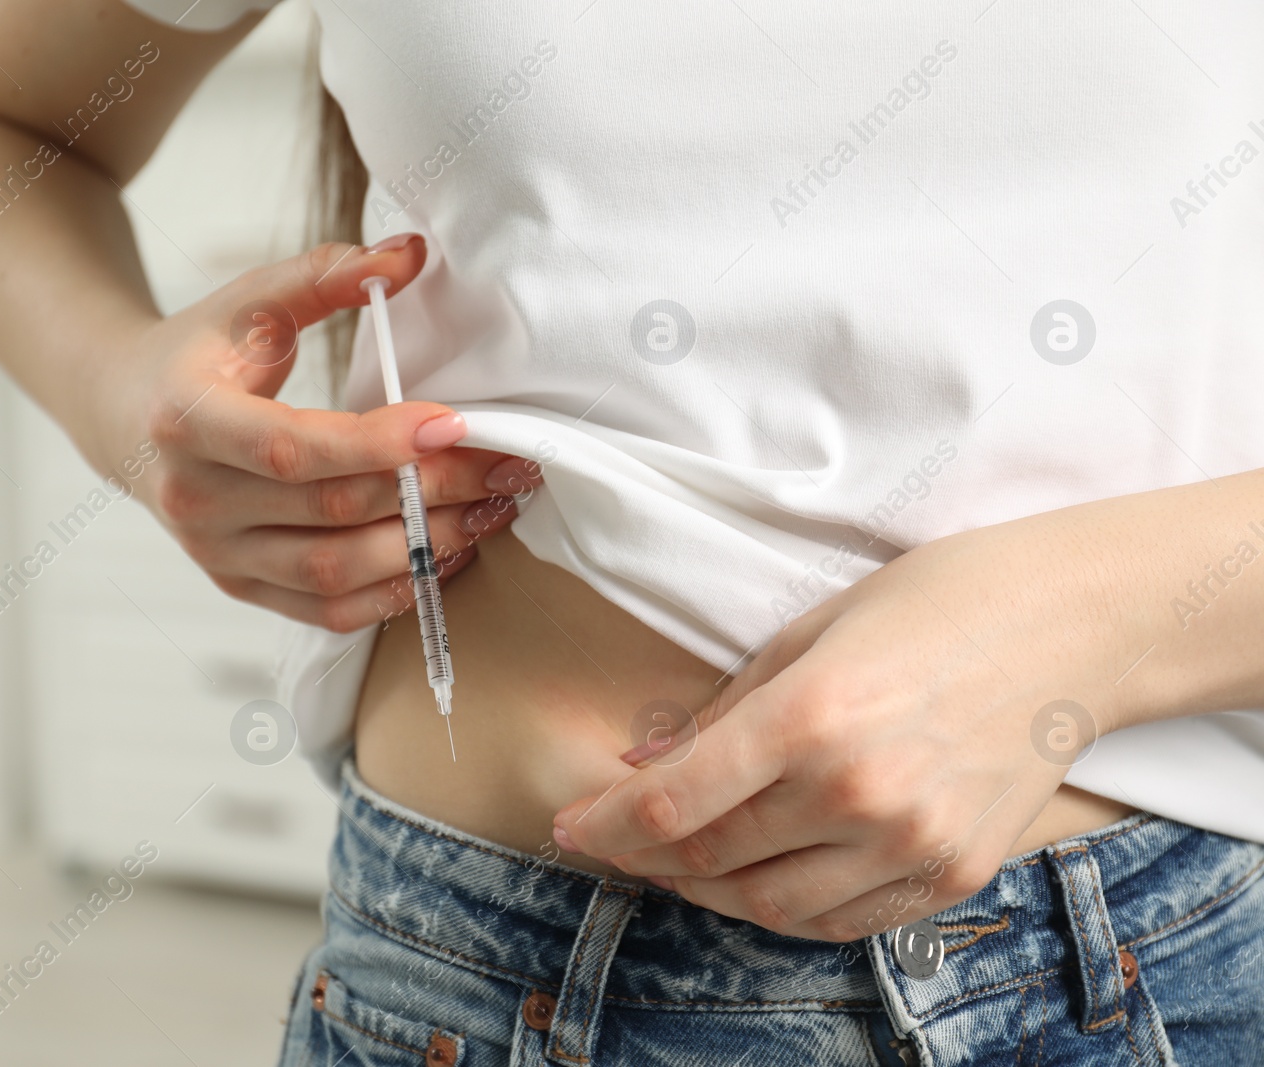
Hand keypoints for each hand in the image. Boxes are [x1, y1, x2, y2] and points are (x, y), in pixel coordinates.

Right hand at [90, 235, 539, 630]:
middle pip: (332, 511)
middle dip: (431, 490)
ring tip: (491, 511)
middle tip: (505, 465)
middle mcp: (195, 500)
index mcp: (187, 421)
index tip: (457, 423)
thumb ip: (326, 274)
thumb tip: (409, 254)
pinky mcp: (238, 586)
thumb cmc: (196, 354)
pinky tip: (445, 554)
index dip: (381, 443)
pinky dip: (394, 593)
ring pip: (336, 572)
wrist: (123, 417)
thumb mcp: (250, 300)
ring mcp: (215, 554)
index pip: (295, 448)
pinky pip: (328, 611)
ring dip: (426, 548)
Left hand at [551, 513, 1146, 941]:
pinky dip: (786, 909)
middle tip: (612, 841)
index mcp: (810, 717)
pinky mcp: (954, 873)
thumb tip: (644, 760)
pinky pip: (845, 921)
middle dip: (643, 857)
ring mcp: (912, 843)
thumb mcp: (809, 632)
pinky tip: (757, 880)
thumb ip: (724, 710)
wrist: (1073, 625)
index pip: (673, 804)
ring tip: (677, 864)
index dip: (604, 824)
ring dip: (707, 893)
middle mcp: (858, 793)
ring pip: (772, 908)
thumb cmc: (935, 601)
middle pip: (712, 859)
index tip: (569, 824)